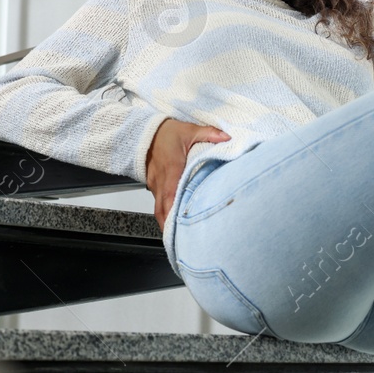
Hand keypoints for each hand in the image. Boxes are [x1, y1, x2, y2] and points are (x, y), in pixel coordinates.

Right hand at [147, 118, 230, 232]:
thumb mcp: (189, 130)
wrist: (146, 133)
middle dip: (169, 226)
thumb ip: (209, 133)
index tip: (180, 222)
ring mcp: (156, 185)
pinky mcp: (155, 188)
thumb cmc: (166, 133)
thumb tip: (227, 137)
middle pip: (162, 208)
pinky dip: (165, 216)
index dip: (174, 208)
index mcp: (171, 167)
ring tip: (178, 240)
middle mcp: (161, 180)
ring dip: (167, 224)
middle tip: (180, 242)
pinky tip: (175, 225)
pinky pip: (159, 205)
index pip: (171, 191)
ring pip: (159, 209)